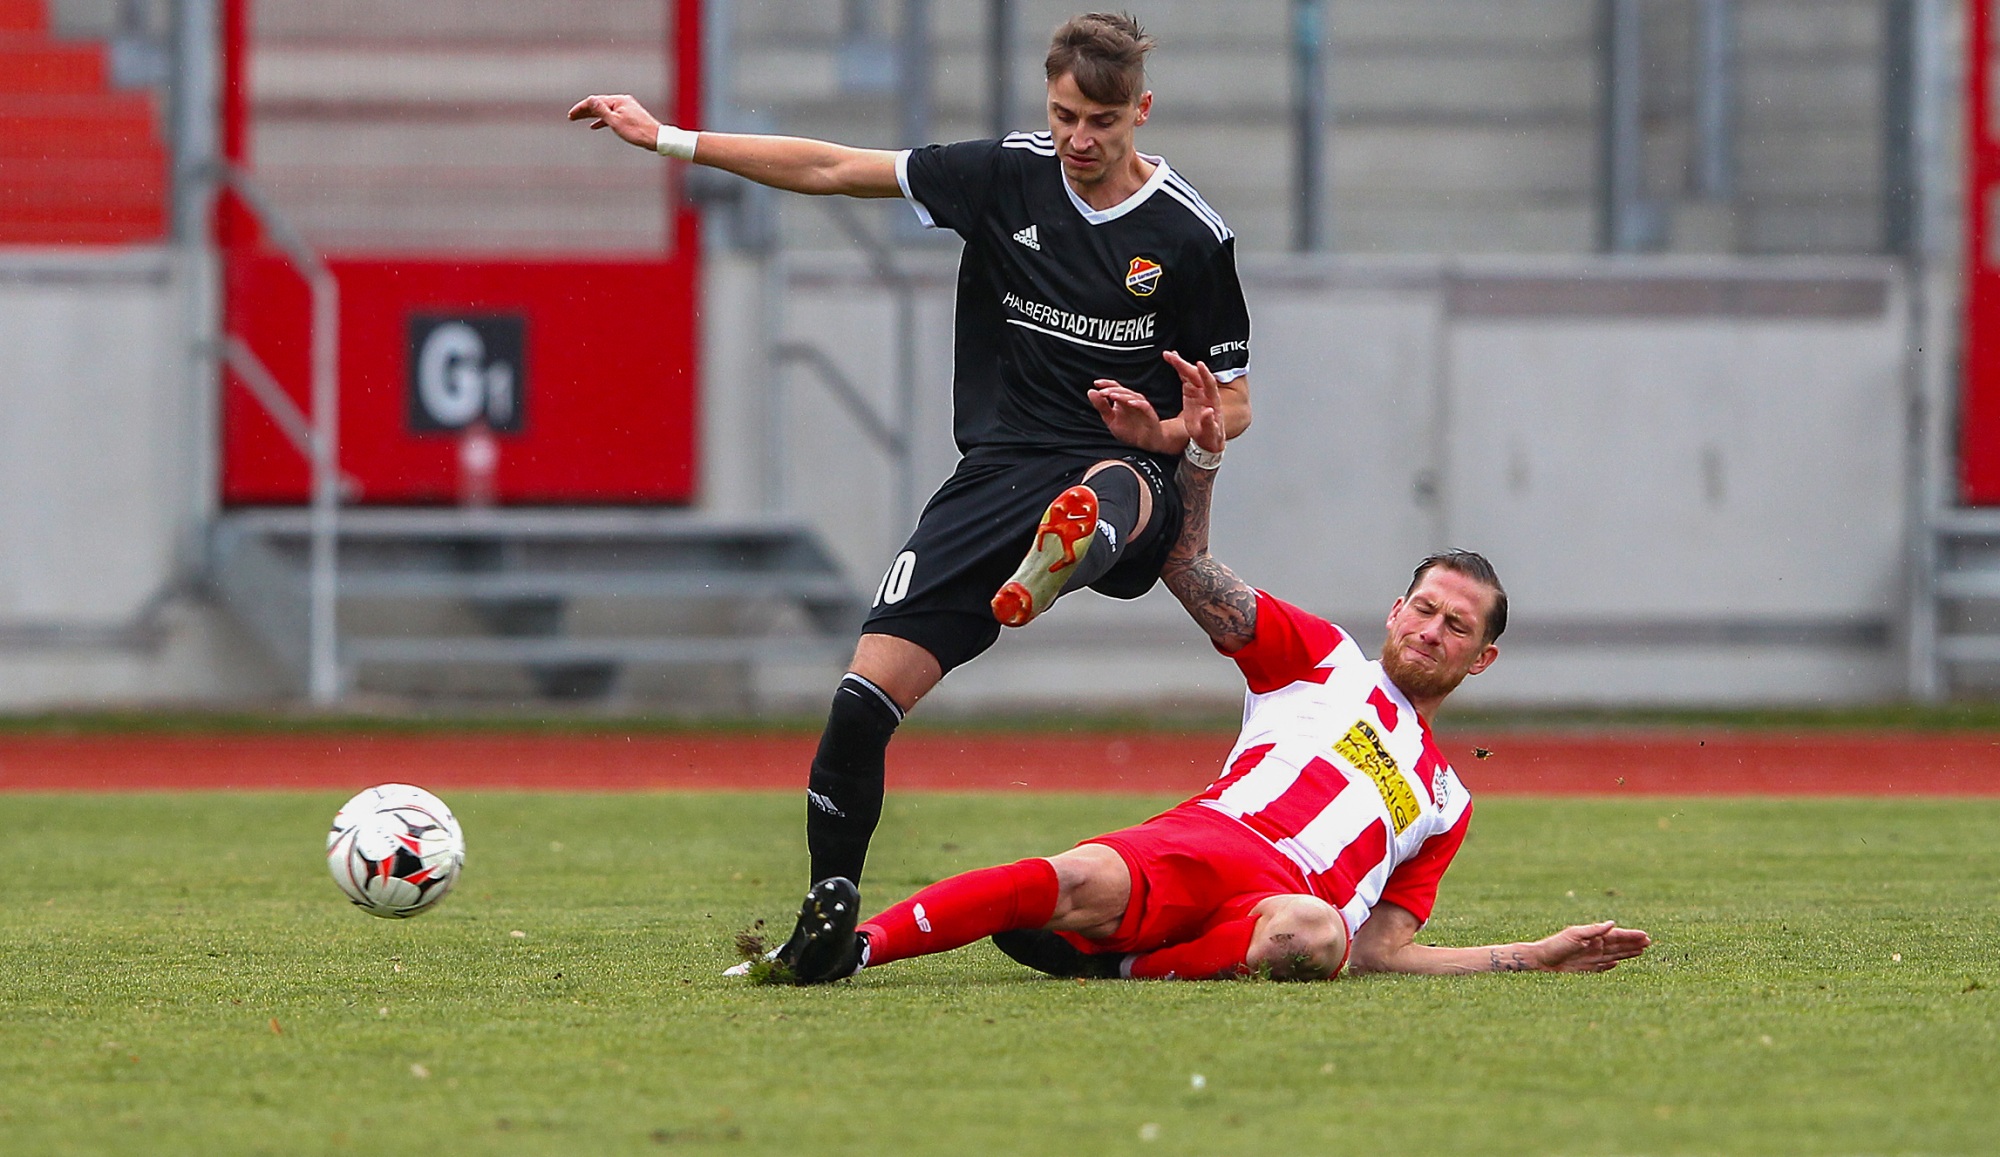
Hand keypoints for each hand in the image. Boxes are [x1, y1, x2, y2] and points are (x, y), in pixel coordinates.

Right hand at [567, 94, 663, 150]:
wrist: (657, 138)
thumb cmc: (637, 132)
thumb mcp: (615, 122)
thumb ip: (601, 111)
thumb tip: (589, 99)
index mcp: (618, 101)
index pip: (595, 101)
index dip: (581, 108)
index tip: (571, 115)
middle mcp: (622, 101)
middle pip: (599, 104)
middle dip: (585, 110)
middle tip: (571, 117)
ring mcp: (626, 108)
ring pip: (605, 110)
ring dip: (592, 115)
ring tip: (580, 120)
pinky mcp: (629, 116)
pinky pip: (612, 116)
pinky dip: (602, 120)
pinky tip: (595, 126)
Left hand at [1089, 381, 1172, 451]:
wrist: (1145, 442)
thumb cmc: (1129, 430)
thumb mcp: (1111, 419)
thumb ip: (1101, 406)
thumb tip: (1090, 391)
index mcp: (1122, 400)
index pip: (1114, 387)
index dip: (1106, 384)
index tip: (1096, 383)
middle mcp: (1131, 400)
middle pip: (1122, 390)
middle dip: (1111, 390)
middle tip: (1102, 392)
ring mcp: (1141, 406)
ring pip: (1132, 396)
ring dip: (1122, 395)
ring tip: (1112, 396)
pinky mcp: (1149, 413)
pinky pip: (1144, 406)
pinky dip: (1138, 403)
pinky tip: (1130, 403)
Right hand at [1163, 350, 1224, 453]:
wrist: (1208, 438)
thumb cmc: (1210, 436)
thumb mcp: (1210, 433)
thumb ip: (1209, 423)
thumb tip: (1208, 412)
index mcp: (1212, 401)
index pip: (1209, 384)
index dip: (1204, 374)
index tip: (1199, 364)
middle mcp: (1206, 393)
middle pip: (1196, 375)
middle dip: (1184, 364)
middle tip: (1172, 356)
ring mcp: (1198, 391)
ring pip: (1189, 373)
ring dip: (1180, 363)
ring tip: (1168, 355)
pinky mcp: (1191, 392)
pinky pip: (1185, 377)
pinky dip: (1178, 368)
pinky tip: (1172, 360)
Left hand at [1531, 921, 1651, 972]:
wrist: (1540, 962)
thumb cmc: (1555, 946)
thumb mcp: (1575, 935)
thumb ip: (1594, 930)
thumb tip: (1612, 923)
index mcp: (1592, 937)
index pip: (1616, 936)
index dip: (1630, 936)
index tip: (1645, 936)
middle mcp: (1593, 946)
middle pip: (1617, 945)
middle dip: (1632, 943)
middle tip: (1649, 942)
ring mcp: (1590, 958)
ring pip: (1613, 955)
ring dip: (1626, 953)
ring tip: (1640, 951)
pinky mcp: (1585, 969)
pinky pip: (1601, 967)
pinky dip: (1610, 965)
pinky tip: (1617, 964)